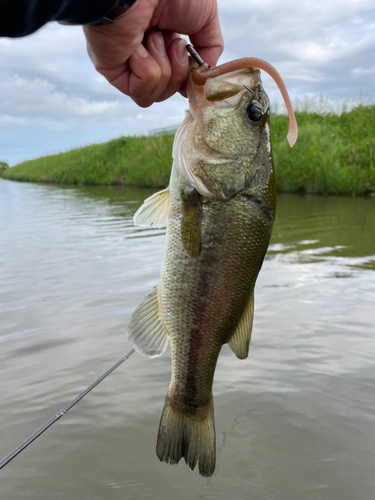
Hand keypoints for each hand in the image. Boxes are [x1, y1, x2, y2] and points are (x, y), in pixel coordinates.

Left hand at [83, 0, 222, 106]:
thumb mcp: (205, 18)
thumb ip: (210, 48)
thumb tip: (203, 76)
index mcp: (162, 43)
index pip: (175, 81)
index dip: (187, 79)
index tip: (195, 68)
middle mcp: (143, 55)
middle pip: (166, 93)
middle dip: (178, 73)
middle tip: (174, 43)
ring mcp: (126, 64)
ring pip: (153, 96)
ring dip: (163, 69)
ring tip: (154, 38)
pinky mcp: (112, 71)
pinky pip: (139, 91)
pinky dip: (146, 69)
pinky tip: (138, 45)